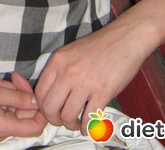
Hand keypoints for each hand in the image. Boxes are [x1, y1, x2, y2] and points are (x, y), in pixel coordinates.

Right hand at [0, 72, 46, 125]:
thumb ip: (17, 98)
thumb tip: (37, 102)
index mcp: (4, 128)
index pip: (35, 127)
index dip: (41, 111)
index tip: (39, 93)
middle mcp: (1, 132)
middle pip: (24, 115)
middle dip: (22, 94)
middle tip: (14, 78)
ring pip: (14, 110)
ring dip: (11, 93)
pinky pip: (5, 111)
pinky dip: (3, 98)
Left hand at [34, 20, 154, 134]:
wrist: (125, 38)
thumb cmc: (100, 45)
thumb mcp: (71, 52)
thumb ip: (60, 70)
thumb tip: (53, 94)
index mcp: (58, 60)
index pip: (39, 92)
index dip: (42, 107)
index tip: (50, 111)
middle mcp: (67, 72)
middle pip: (49, 107)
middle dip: (54, 120)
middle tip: (63, 121)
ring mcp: (84, 82)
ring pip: (67, 116)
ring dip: (71, 125)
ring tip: (77, 123)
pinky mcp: (102, 92)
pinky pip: (89, 118)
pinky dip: (87, 128)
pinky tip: (89, 125)